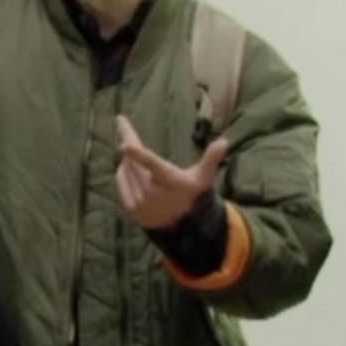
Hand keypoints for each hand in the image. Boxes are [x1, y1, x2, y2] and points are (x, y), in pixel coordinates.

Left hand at [115, 116, 229, 229]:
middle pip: (133, 161)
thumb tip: (224, 141)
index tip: (124, 144)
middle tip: (121, 122)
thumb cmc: (191, 193)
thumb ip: (211, 159)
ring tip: (135, 155)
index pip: (152, 164)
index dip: (138, 154)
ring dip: (128, 159)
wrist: (180, 224)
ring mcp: (140, 201)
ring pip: (125, 169)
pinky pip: (121, 182)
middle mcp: (151, 192)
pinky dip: (124, 173)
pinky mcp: (131, 207)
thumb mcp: (203, 177)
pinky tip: (130, 170)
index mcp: (168, 179)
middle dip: (128, 142)